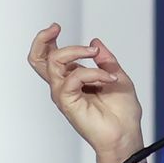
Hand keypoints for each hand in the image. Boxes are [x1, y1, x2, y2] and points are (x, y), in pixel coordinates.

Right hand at [27, 23, 143, 158]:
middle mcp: (64, 86)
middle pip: (38, 60)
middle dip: (42, 39)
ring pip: (54, 62)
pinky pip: (73, 78)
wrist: (126, 135)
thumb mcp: (117, 77)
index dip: (47, 40)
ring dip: (77, 52)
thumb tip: (95, 42)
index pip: (50, 57)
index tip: (56, 27)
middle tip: (55, 28)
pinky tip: (107, 79)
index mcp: (74, 79)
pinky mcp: (67, 102)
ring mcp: (64, 94)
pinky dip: (92, 72)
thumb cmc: (122, 113)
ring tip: (95, 55)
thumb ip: (105, 60)